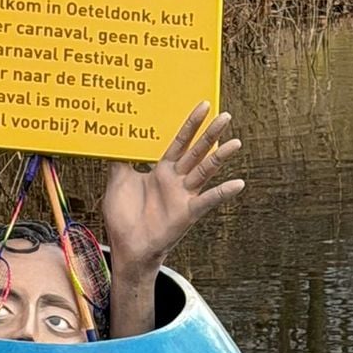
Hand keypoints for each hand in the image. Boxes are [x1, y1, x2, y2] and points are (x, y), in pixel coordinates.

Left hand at [102, 101, 243, 274]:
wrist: (127, 246)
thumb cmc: (123, 217)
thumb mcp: (117, 181)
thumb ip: (120, 159)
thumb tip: (115, 135)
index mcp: (161, 170)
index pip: (180, 141)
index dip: (191, 124)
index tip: (203, 106)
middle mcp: (176, 180)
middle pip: (197, 151)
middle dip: (210, 133)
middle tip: (225, 115)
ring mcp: (183, 196)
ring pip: (205, 171)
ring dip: (220, 157)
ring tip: (236, 142)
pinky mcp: (187, 213)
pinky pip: (208, 200)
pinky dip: (222, 192)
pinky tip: (238, 183)